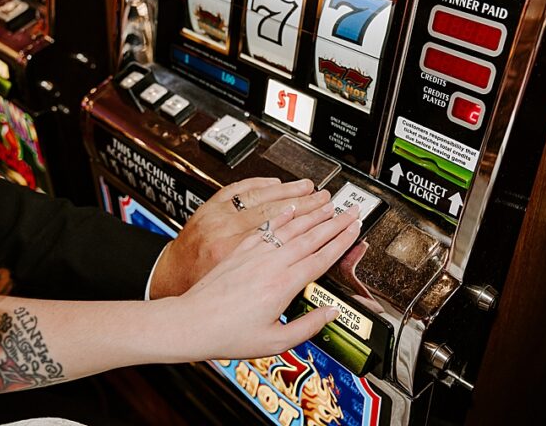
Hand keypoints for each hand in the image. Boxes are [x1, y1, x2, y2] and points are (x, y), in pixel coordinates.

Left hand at [161, 197, 362, 361]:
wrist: (191, 323)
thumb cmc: (227, 335)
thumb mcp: (273, 342)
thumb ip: (306, 328)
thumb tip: (329, 315)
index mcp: (283, 285)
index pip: (320, 257)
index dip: (341, 242)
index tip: (354, 230)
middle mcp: (272, 263)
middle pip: (311, 235)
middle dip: (335, 221)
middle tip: (351, 210)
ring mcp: (256, 252)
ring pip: (291, 225)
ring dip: (313, 212)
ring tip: (328, 202)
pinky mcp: (241, 248)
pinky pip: (268, 225)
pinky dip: (284, 213)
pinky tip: (292, 206)